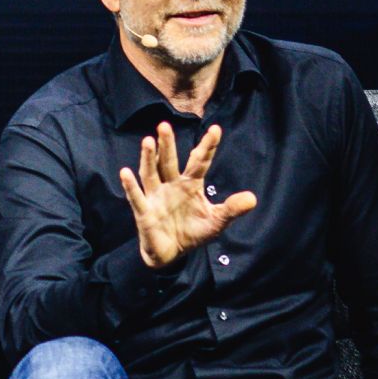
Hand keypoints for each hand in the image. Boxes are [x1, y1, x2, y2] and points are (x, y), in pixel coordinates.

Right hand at [118, 122, 257, 267]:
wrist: (172, 253)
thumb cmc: (193, 233)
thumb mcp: (216, 221)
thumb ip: (232, 209)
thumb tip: (252, 199)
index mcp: (190, 184)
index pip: (200, 162)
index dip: (207, 146)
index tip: (216, 129)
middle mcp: (171, 185)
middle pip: (169, 161)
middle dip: (167, 144)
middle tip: (165, 125)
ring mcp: (156, 196)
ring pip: (151, 173)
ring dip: (149, 158)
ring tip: (148, 140)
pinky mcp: (144, 211)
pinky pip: (136, 197)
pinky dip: (131, 186)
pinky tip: (125, 172)